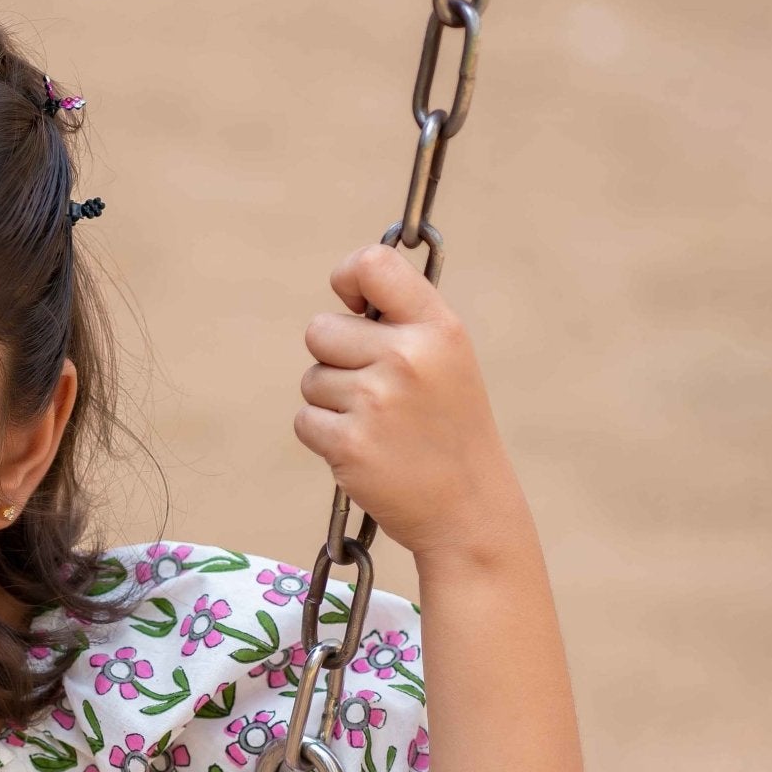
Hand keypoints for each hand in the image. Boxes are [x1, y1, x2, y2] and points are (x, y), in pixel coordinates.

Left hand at [293, 242, 517, 558]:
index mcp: (437, 328)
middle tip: (373, 388)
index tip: (353, 305)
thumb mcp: (448, 359)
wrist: (467, 507)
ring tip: (377, 423)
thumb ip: (403, 322)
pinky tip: (362, 448)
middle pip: (320, 329)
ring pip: (311, 378)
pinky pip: (304, 420)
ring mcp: (376, 400)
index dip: (347, 279)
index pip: (372, 265)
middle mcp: (407, 357)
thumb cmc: (449, 429)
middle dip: (334, 357)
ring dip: (331, 401)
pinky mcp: (349, 443)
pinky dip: (323, 436)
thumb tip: (349, 291)